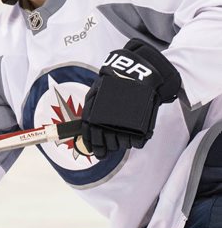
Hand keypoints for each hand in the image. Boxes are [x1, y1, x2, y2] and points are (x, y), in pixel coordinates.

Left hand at [80, 38, 180, 158]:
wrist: (137, 74)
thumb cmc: (113, 84)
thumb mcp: (95, 94)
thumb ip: (90, 111)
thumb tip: (86, 131)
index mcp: (94, 116)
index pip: (92, 138)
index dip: (96, 148)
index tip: (100, 153)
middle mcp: (108, 124)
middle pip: (109, 144)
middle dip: (111, 144)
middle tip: (115, 139)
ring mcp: (125, 127)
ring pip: (123, 145)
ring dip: (124, 141)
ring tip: (127, 129)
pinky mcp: (141, 128)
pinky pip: (138, 143)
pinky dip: (137, 140)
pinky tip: (136, 130)